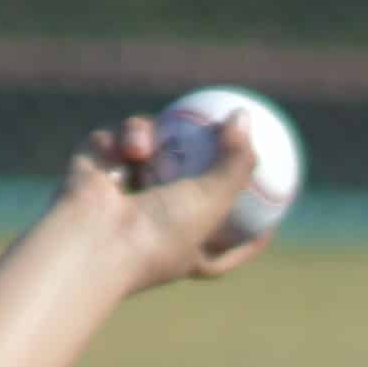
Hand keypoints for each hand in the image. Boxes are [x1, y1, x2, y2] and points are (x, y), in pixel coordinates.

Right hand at [62, 112, 276, 292]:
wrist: (92, 238)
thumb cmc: (157, 232)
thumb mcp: (213, 200)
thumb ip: (237, 162)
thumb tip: (244, 118)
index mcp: (185, 249)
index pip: (225, 242)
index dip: (250, 228)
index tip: (275, 209)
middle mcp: (153, 224)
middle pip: (189, 185)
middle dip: (202, 160)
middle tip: (222, 132)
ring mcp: (122, 195)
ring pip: (151, 149)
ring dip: (150, 140)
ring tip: (146, 148)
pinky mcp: (95, 169)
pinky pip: (117, 140)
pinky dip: (123, 142)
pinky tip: (127, 150)